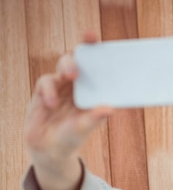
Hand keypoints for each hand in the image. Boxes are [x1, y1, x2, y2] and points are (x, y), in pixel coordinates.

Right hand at [24, 33, 113, 189]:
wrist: (49, 149)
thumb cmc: (71, 138)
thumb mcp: (84, 128)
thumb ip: (95, 118)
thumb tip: (110, 109)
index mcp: (93, 91)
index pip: (100, 68)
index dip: (104, 53)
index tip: (112, 43)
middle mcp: (79, 85)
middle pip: (82, 59)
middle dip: (86, 47)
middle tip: (89, 41)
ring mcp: (61, 85)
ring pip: (64, 65)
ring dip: (68, 65)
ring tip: (71, 75)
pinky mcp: (44, 90)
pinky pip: (46, 82)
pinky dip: (49, 90)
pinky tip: (50, 103)